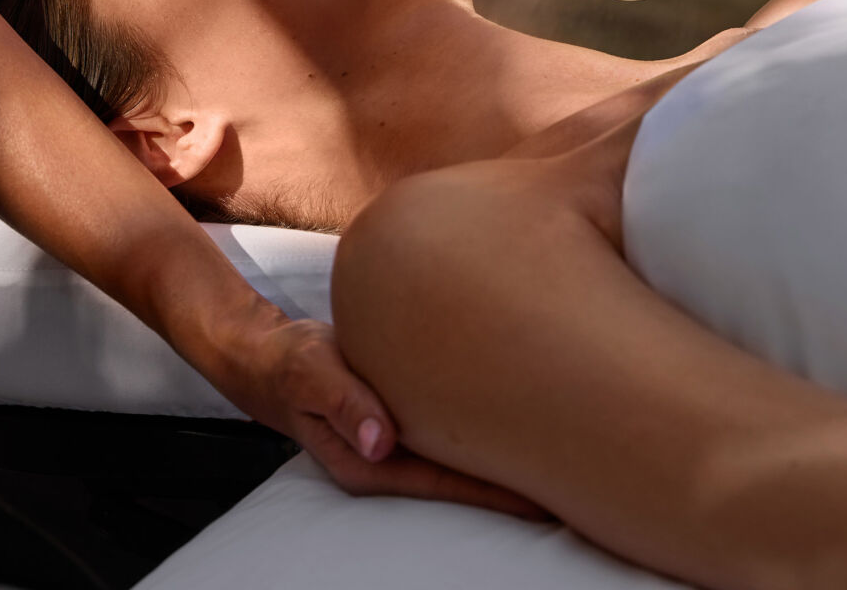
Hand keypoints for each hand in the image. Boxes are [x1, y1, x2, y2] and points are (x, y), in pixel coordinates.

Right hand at [236, 316, 545, 519]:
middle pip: (461, 477)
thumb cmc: (288, 364)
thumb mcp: (309, 374)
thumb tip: (380, 439)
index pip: (444, 483)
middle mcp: (388, 458)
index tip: (543, 491)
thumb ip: (343, 402)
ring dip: (502, 449)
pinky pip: (448, 426)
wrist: (271, 356)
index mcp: (368, 461)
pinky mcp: (403, 415)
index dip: (494, 487)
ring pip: (459, 452)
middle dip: (513, 476)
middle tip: (575, 471)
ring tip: (559, 444)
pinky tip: (510, 410)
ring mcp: (397, 439)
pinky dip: (479, 423)